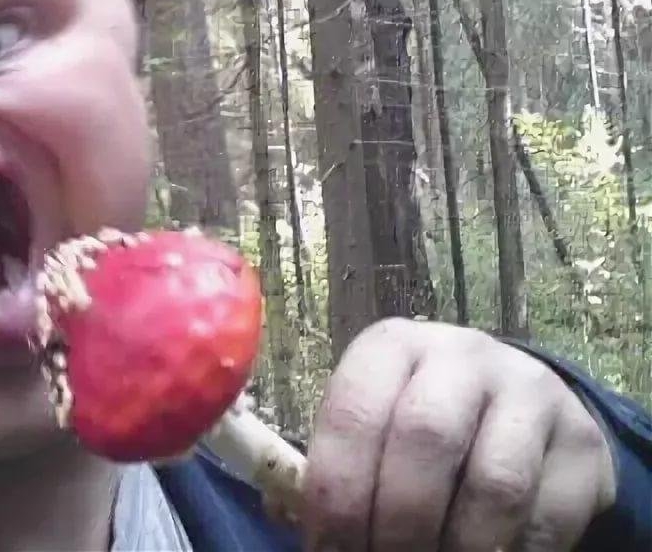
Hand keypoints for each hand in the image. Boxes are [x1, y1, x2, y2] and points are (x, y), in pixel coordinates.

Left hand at [301, 318, 616, 551]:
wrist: (518, 403)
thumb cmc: (417, 417)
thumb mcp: (373, 420)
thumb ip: (336, 463)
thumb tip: (296, 521)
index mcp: (391, 347)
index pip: (353, 413)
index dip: (336, 492)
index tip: (328, 547)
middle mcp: (461, 355)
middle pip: (424, 440)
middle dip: (396, 521)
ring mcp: (529, 391)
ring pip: (494, 484)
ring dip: (457, 545)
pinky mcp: (582, 440)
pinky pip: (547, 516)